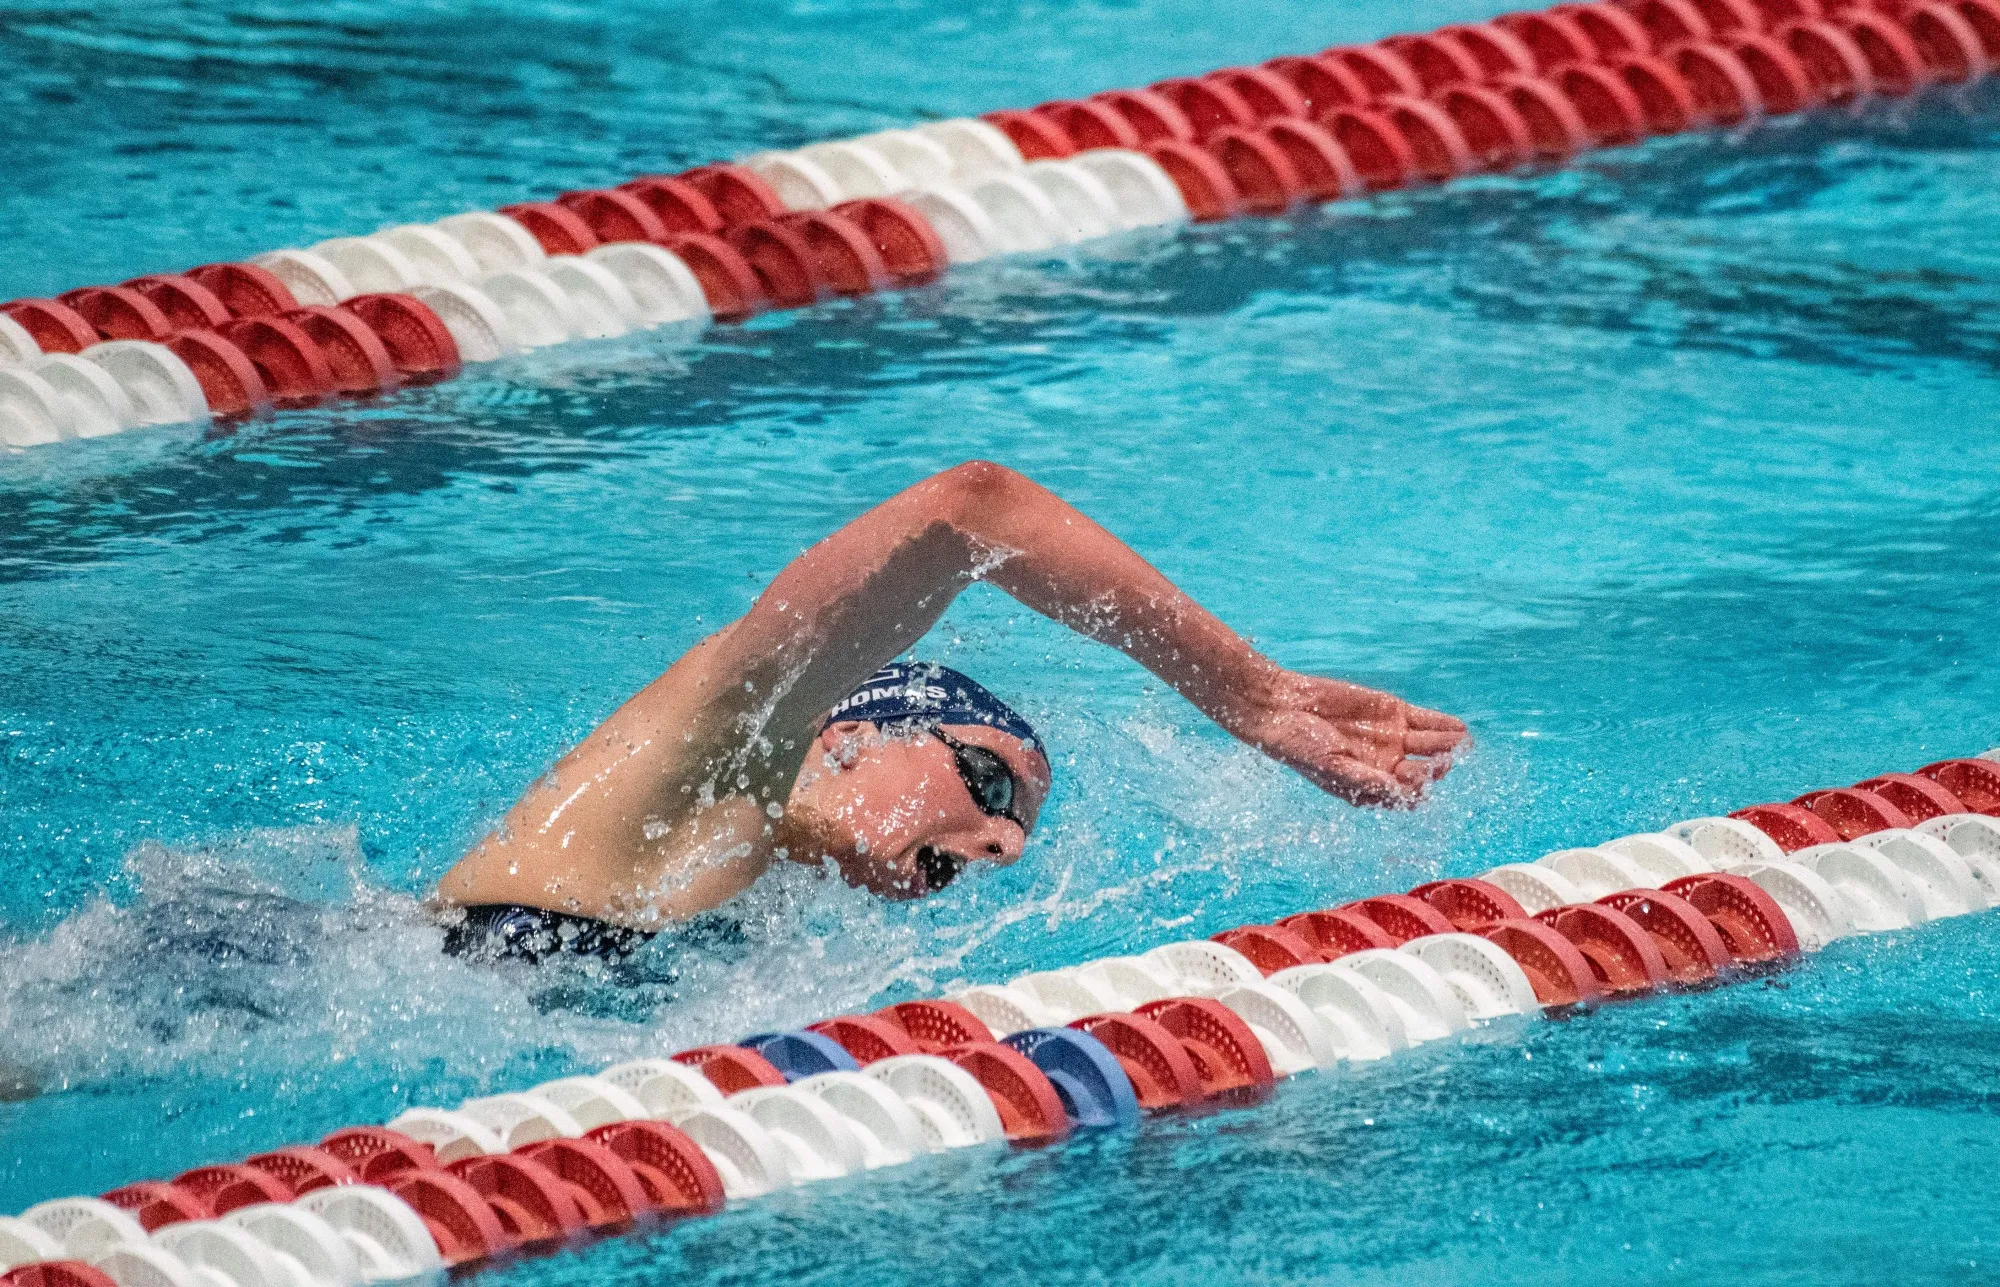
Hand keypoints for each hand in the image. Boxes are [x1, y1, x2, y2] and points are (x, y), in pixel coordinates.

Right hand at [1221, 667, 1468, 807]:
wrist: (1282, 706)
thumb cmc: (1299, 744)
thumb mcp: (1330, 766)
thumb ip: (1365, 778)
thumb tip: (1397, 791)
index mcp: (1369, 786)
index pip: (1404, 796)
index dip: (1417, 793)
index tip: (1421, 785)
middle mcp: (1385, 765)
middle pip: (1422, 772)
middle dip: (1436, 771)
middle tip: (1443, 764)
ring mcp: (1391, 739)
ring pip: (1429, 747)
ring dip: (1447, 748)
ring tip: (1462, 744)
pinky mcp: (1393, 713)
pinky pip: (1425, 721)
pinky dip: (1442, 725)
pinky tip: (1460, 730)